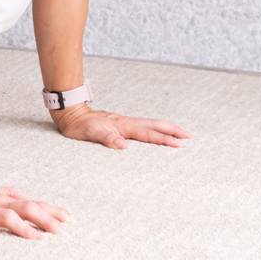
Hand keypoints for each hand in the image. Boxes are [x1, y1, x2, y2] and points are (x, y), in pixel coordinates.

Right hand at [0, 175, 68, 245]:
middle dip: (44, 218)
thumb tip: (36, 203)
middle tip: (61, 230)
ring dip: (21, 227)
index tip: (70, 219)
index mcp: (3, 197)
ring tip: (36, 237)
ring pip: (4, 216)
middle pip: (24, 207)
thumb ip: (13, 199)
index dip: (51, 210)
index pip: (31, 202)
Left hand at [51, 105, 190, 149]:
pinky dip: (154, 130)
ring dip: (166, 129)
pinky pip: (143, 127)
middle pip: (155, 125)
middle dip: (173, 130)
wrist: (71, 114)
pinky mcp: (121, 125)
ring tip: (179, 135)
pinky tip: (155, 134)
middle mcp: (127, 123)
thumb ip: (106, 138)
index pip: (149, 134)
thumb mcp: (90, 133)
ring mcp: (124, 123)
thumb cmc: (79, 125)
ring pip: (150, 125)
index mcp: (123, 126)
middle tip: (189, 136)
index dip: (165, 139)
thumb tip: (123, 146)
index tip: (180, 144)